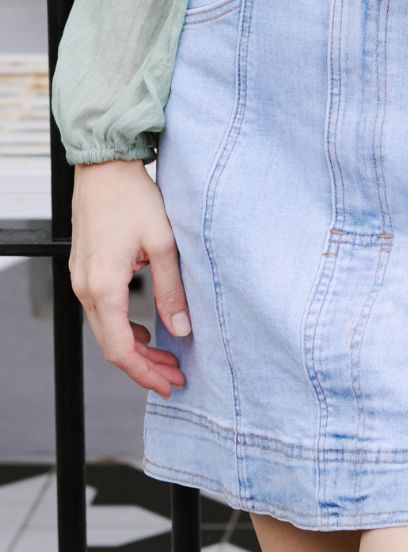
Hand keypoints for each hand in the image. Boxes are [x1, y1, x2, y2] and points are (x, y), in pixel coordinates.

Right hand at [69, 158, 188, 397]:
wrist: (105, 167)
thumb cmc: (134, 198)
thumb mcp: (164, 243)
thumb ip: (172, 290)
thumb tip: (182, 330)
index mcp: (104, 287)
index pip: (121, 349)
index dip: (146, 372)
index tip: (172, 383)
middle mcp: (85, 288)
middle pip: (111, 345)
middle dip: (144, 366)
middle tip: (175, 376)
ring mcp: (81, 280)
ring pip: (105, 330)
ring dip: (135, 347)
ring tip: (166, 356)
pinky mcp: (85, 270)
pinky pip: (101, 311)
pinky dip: (123, 327)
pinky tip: (146, 328)